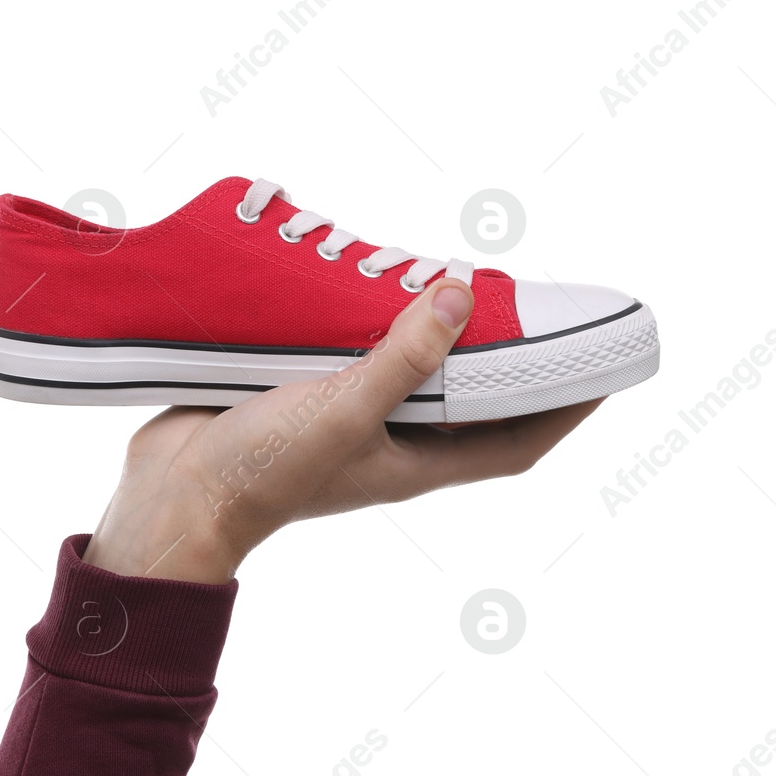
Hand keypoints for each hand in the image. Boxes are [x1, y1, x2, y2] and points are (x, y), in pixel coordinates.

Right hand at [83, 280, 602, 582]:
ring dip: (442, 334)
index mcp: (420, 463)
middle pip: (475, 402)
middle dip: (509, 359)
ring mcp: (352, 419)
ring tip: (462, 281)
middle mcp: (396, 442)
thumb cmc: (263, 473)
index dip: (566, 411)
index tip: (602, 366)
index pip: (519, 442)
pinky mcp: (309, 394)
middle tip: (533, 302)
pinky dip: (380, 324)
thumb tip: (463, 297)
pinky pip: (362, 355)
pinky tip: (375, 283)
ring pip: (418, 373)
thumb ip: (405, 357)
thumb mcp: (345, 412)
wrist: (173, 494)